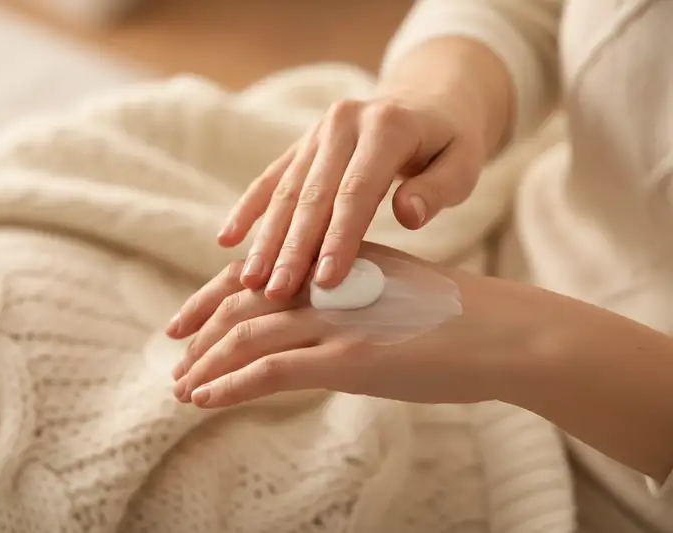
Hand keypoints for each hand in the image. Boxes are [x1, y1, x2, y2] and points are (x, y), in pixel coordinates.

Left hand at [167, 242, 535, 408]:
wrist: (506, 333)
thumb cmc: (460, 318)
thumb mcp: (396, 294)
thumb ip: (355, 298)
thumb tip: (329, 322)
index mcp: (337, 262)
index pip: (259, 275)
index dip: (215, 296)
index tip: (189, 319)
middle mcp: (328, 283)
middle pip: (240, 301)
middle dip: (199, 329)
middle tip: (173, 352)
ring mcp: (337, 319)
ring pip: (246, 336)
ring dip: (205, 364)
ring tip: (181, 388)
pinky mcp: (348, 357)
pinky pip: (270, 372)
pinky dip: (228, 386)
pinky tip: (203, 400)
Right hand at [217, 96, 486, 300]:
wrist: (428, 101)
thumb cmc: (450, 143)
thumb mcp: (465, 162)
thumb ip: (438, 189)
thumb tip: (407, 216)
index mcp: (386, 126)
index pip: (356, 191)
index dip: (339, 239)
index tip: (326, 282)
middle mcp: (343, 124)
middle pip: (313, 195)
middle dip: (292, 248)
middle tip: (275, 293)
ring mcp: (317, 132)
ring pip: (287, 191)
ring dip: (266, 238)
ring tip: (250, 281)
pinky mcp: (302, 145)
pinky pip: (271, 179)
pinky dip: (250, 209)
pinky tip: (228, 238)